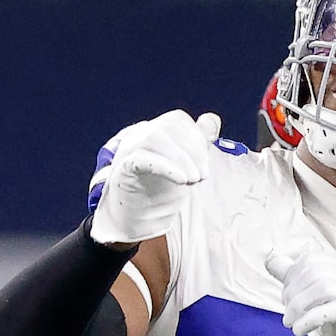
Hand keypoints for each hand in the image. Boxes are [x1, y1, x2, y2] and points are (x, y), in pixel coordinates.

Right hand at [89, 110, 218, 247]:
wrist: (136, 216)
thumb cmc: (159, 187)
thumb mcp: (184, 164)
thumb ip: (198, 142)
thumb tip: (213, 119)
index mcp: (155, 129)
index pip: (178, 121)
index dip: (197, 139)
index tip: (205, 165)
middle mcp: (140, 134)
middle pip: (168, 127)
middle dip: (193, 150)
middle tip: (202, 175)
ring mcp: (129, 149)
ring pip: (154, 137)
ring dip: (180, 158)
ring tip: (193, 179)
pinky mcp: (123, 168)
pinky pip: (141, 159)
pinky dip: (164, 166)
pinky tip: (181, 179)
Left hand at [267, 240, 335, 335]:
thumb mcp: (318, 299)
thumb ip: (297, 280)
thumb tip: (272, 260)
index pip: (310, 258)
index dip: (290, 277)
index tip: (286, 299)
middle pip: (313, 271)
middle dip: (291, 293)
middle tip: (288, 315)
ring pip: (322, 287)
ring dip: (297, 306)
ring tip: (291, 323)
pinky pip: (333, 309)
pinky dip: (309, 319)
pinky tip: (299, 330)